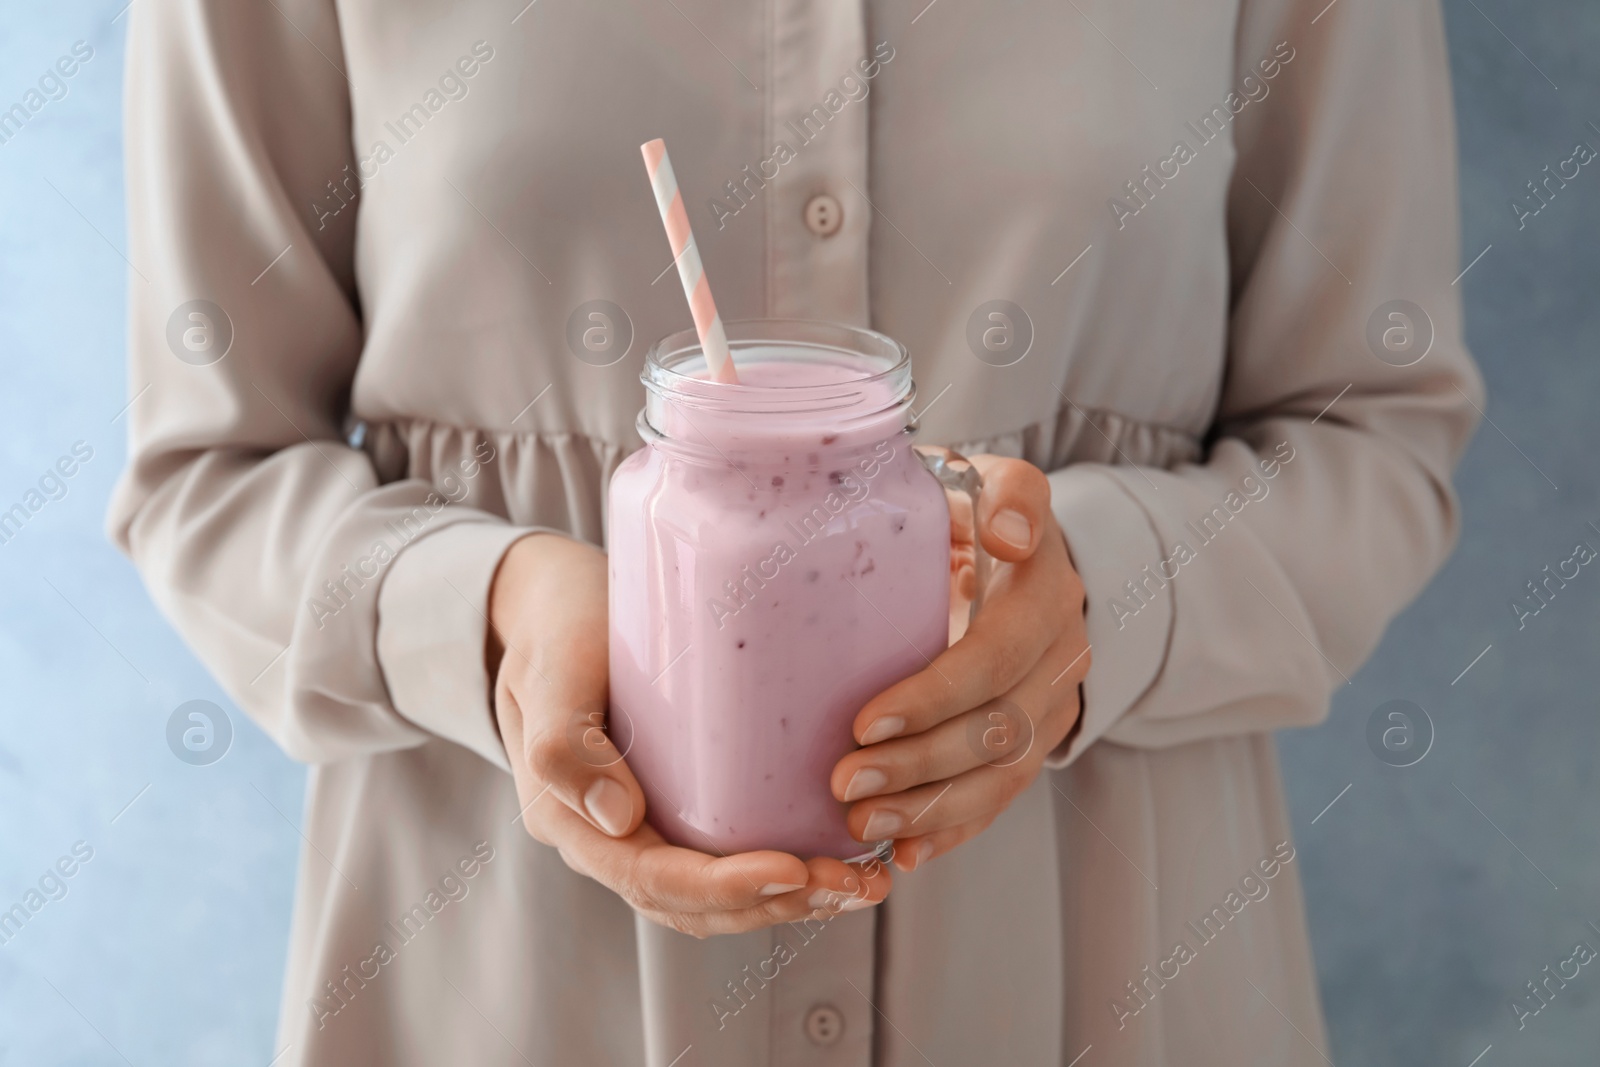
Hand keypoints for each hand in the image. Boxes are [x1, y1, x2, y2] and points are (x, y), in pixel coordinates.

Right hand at [488, 532, 890, 936]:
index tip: (794, 870)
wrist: (548, 607)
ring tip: (865, 884)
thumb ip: (565, 745)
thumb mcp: (551, 674)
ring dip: (794, 899)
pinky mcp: (675, 807)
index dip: (726, 887)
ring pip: (719, 896)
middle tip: (855, 884)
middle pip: (697, 905)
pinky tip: (841, 856)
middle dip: (780, 904)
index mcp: (572, 823)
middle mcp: (608, 840)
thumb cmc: (555, 630)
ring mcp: (642, 829)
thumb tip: (621, 819)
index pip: (654, 880)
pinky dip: (785, 873)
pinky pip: (728, 859)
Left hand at [828, 456, 1088, 871]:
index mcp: (1044, 582)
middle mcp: (1061, 645)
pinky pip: (1002, 796)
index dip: (936, 693)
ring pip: (1003, 771)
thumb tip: (1009, 534)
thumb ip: (999, 493)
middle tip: (844, 783)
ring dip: (930, 808)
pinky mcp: (1035, 736)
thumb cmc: (958, 505)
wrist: (1003, 538)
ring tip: (860, 827)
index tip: (864, 720)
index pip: (998, 651)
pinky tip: (905, 856)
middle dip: (920, 762)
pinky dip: (953, 830)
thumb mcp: (973, 477)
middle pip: (999, 724)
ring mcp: (1053, 697)